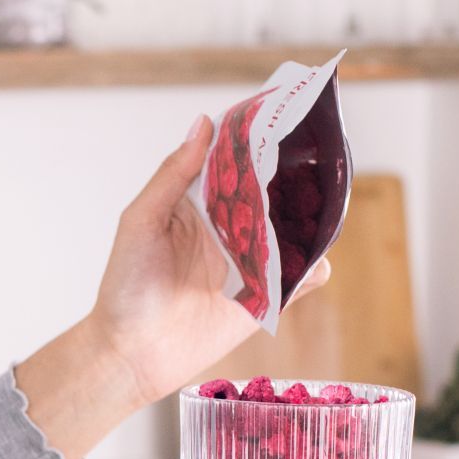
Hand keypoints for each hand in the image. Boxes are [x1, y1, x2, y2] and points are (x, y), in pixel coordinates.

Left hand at [13, 117, 331, 458]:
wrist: (130, 354)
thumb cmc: (126, 286)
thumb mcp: (141, 222)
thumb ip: (173, 175)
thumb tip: (203, 123)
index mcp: (202, 203)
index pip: (238, 161)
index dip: (261, 136)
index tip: (289, 105)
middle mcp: (231, 229)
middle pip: (275, 193)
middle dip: (299, 173)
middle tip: (325, 149)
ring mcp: (250, 264)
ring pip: (296, 233)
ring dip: (314, 219)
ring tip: (333, 198)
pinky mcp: (264, 301)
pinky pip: (300, 280)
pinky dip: (314, 269)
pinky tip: (318, 260)